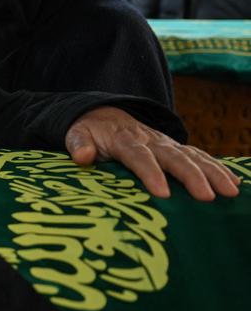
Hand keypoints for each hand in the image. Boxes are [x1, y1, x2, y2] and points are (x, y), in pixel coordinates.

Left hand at [65, 106, 239, 200]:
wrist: (103, 114)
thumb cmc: (88, 131)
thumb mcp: (75, 134)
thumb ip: (78, 144)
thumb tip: (83, 156)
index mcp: (124, 140)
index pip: (139, 157)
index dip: (151, 174)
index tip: (163, 193)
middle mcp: (150, 140)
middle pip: (173, 157)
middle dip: (191, 177)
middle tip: (207, 197)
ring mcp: (165, 143)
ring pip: (193, 156)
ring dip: (213, 173)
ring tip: (230, 192)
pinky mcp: (175, 148)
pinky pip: (199, 156)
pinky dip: (218, 168)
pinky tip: (235, 183)